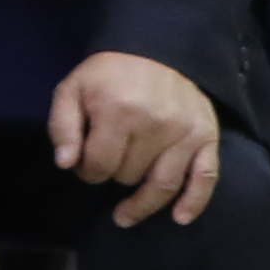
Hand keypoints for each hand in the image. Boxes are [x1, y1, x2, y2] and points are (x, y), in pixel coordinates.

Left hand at [52, 48, 223, 225]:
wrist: (156, 51)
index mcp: (118, 111)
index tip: (85, 166)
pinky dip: (193, 203)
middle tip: (107, 166)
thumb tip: (65, 164)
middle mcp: (155, 125)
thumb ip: (63, 127)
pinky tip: (179, 218)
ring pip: (163, 184)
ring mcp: (184, 133)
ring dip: (143, 203)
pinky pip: (205, 177)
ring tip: (125, 216)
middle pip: (129, 176)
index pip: (100, 164)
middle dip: (113, 176)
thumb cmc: (107, 75)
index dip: (87, 171)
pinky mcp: (207, 137)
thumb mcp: (71, 90)